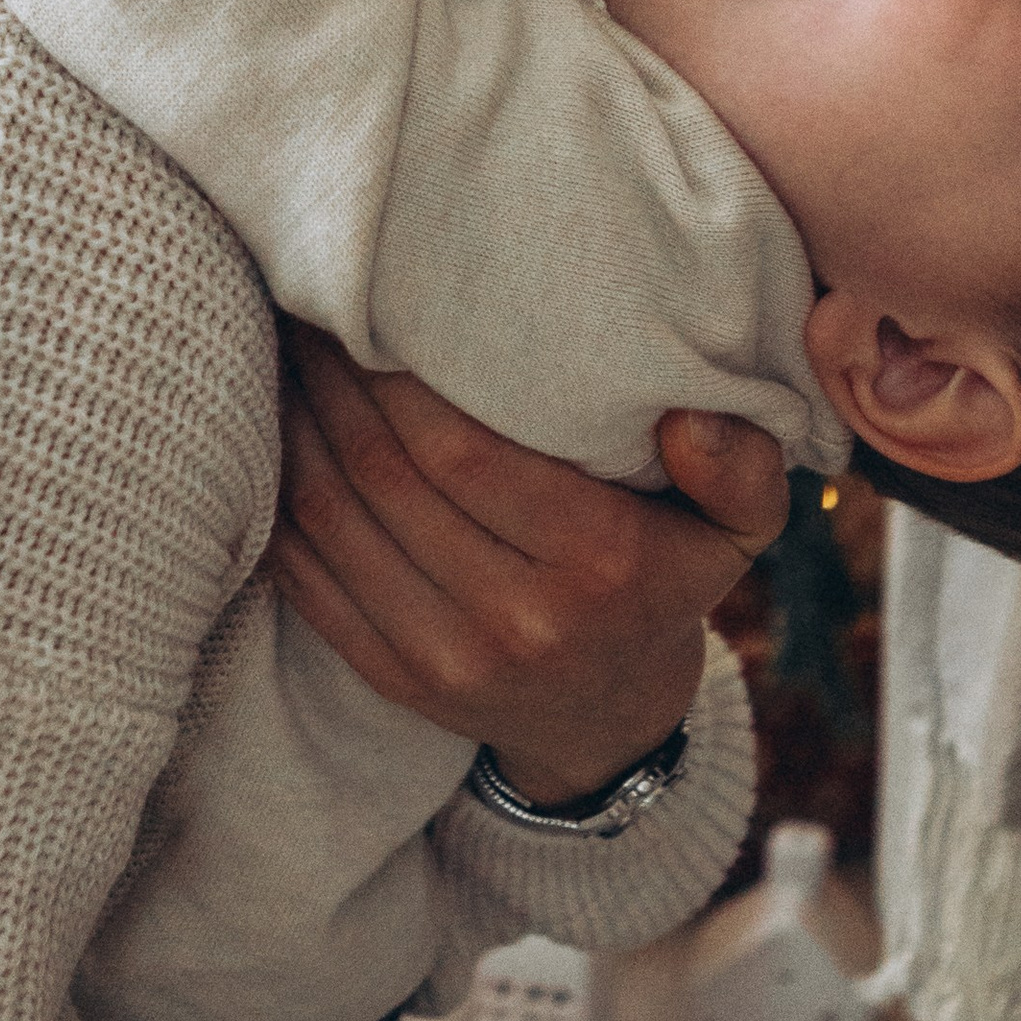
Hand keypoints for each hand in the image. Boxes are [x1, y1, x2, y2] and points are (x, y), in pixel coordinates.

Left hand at [267, 325, 790, 804]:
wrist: (611, 719)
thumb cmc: (666, 582)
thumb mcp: (739, 529)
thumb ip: (740, 466)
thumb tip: (684, 420)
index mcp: (601, 564)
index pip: (466, 451)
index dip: (397, 373)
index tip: (373, 301)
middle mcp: (517, 619)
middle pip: (389, 473)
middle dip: (337, 379)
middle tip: (316, 306)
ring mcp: (445, 658)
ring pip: (336, 515)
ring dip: (298, 424)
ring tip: (290, 351)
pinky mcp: (392, 677)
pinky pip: (309, 575)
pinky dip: (282, 495)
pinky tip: (280, 430)